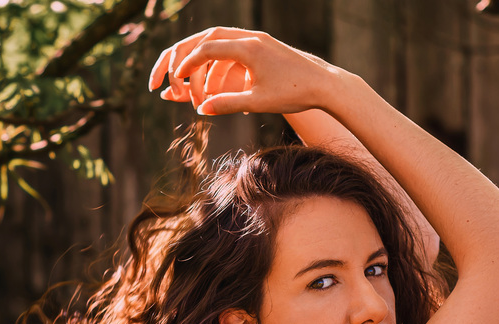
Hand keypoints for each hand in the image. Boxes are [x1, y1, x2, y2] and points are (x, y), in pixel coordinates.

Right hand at [148, 27, 340, 115]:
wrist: (326, 84)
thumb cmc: (294, 93)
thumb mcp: (257, 102)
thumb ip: (226, 103)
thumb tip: (201, 110)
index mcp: (249, 49)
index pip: (207, 49)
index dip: (187, 64)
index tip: (174, 80)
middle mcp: (253, 39)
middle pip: (209, 38)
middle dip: (187, 56)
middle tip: (172, 75)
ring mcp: (259, 40)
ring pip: (220, 40)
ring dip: (202, 58)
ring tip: (188, 78)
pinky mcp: (264, 47)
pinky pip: (233, 48)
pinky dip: (218, 61)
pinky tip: (213, 79)